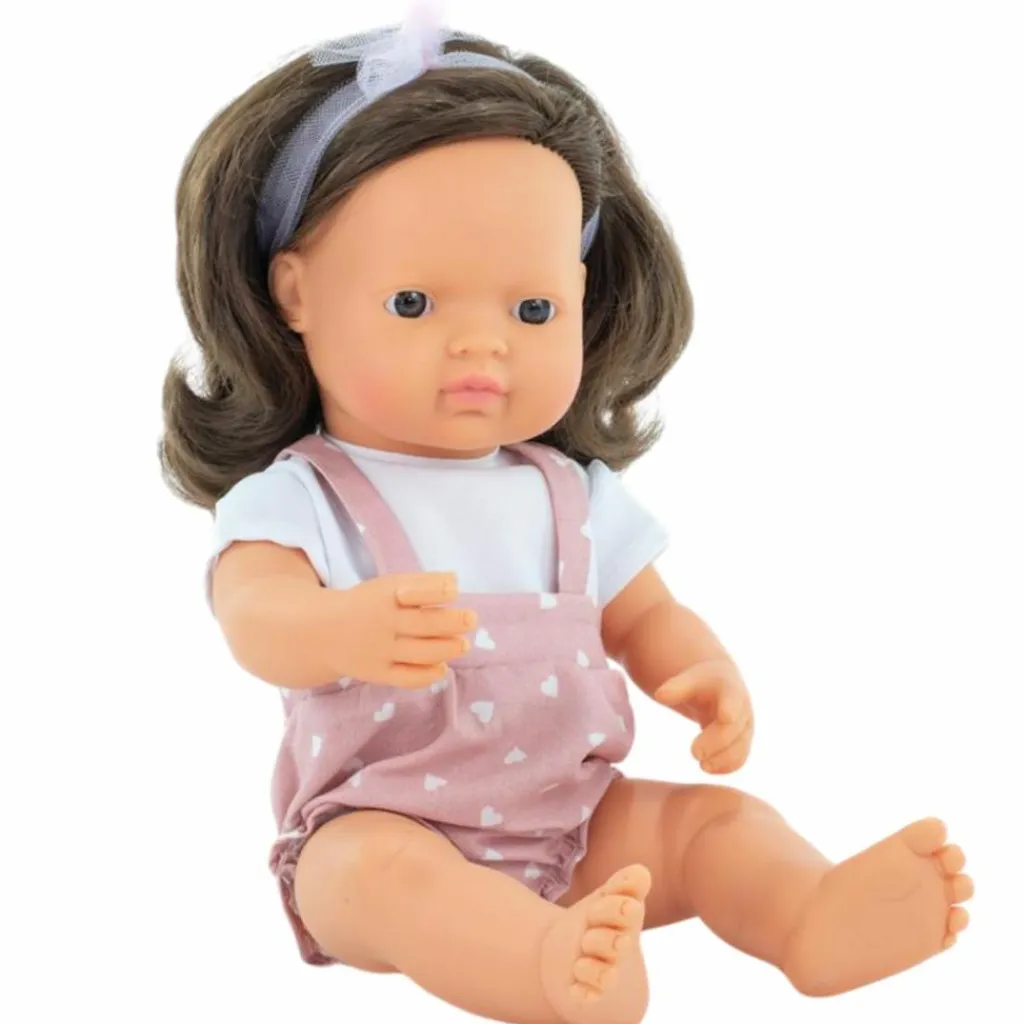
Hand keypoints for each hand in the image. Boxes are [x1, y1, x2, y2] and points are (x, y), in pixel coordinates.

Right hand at [334, 571, 476, 687]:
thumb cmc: (367, 603)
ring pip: (421, 652)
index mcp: (385, 594)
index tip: (455, 591)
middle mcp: (383, 622)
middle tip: (471, 619)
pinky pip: (407, 677)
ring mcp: (380, 650)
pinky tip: (443, 667)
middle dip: (453, 622)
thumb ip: (422, 583)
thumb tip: (456, 581)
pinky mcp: (377, 673)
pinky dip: (429, 675)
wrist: (321, 632)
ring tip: (464, 644)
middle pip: (423, 624)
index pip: (415, 591)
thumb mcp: (388, 585)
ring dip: (448, 648)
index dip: (438, 590)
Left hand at [652, 658, 752, 773]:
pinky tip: (709, 769)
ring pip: (740, 748)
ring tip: (702, 766)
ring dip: (723, 760)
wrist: (720, 686)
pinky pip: (739, 758)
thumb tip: (659, 695)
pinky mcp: (742, 742)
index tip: (725, 717)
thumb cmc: (701, 682)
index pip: (732, 699)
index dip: (730, 707)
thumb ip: (676, 687)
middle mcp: (742, 709)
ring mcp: (745, 727)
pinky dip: (726, 767)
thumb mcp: (690, 679)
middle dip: (716, 742)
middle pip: (733, 729)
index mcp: (730, 689)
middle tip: (694, 753)